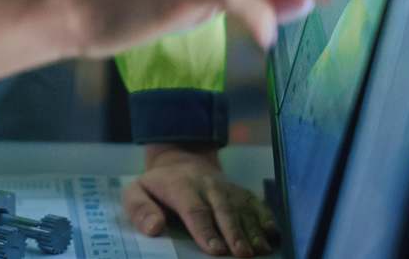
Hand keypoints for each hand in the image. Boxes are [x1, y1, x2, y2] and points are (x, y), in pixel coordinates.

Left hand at [122, 145, 278, 256]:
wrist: (182, 159)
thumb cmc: (158, 186)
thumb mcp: (137, 192)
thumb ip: (140, 209)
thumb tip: (154, 228)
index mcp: (180, 186)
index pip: (194, 209)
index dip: (205, 230)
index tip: (215, 250)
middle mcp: (208, 185)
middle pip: (223, 210)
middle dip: (233, 233)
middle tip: (241, 254)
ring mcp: (227, 188)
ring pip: (242, 209)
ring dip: (252, 230)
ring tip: (259, 250)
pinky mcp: (241, 192)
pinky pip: (256, 204)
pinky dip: (266, 219)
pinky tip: (272, 236)